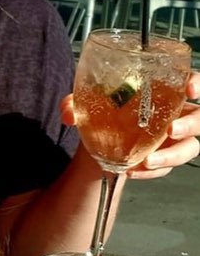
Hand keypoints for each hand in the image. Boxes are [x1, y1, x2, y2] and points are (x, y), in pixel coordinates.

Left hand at [60, 70, 199, 178]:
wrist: (97, 141)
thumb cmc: (102, 113)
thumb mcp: (87, 104)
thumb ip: (76, 104)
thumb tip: (68, 113)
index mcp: (164, 91)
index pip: (192, 82)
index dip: (198, 83)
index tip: (191, 88)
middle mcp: (176, 113)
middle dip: (192, 124)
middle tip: (171, 130)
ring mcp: (174, 139)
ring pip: (191, 147)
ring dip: (173, 155)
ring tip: (149, 160)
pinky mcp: (166, 160)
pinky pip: (167, 168)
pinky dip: (151, 172)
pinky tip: (132, 171)